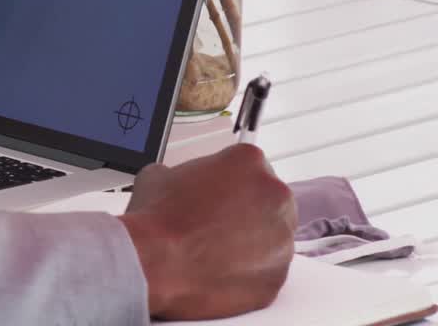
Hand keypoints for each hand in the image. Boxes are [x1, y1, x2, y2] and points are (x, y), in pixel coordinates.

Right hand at [118, 144, 295, 319]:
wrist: (156, 264)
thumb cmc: (159, 222)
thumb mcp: (159, 175)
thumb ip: (183, 174)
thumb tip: (179, 184)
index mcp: (248, 162)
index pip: (248, 164)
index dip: (228, 180)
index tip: (216, 191)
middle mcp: (274, 197)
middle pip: (267, 199)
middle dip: (245, 209)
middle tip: (214, 221)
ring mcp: (281, 239)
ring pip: (270, 237)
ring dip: (249, 242)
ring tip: (212, 248)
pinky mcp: (277, 276)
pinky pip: (266, 271)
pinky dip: (247, 272)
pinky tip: (218, 268)